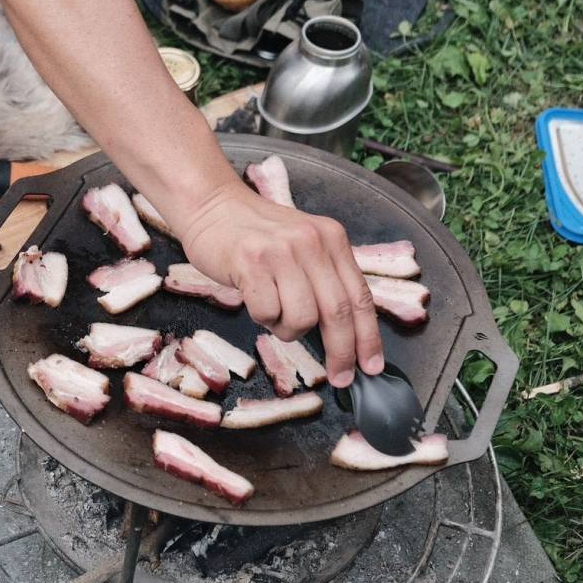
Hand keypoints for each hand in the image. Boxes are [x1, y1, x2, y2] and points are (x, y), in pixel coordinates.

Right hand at [178, 181, 383, 386]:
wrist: (212, 206)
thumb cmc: (255, 234)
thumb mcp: (302, 246)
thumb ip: (324, 278)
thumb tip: (344, 332)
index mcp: (332, 238)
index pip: (360, 297)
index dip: (368, 338)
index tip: (371, 366)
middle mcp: (312, 243)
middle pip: (338, 313)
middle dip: (341, 352)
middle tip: (338, 376)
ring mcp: (281, 252)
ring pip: (302, 318)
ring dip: (288, 329)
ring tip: (273, 312)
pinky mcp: (251, 263)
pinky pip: (267, 312)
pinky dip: (262, 317)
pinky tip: (254, 299)